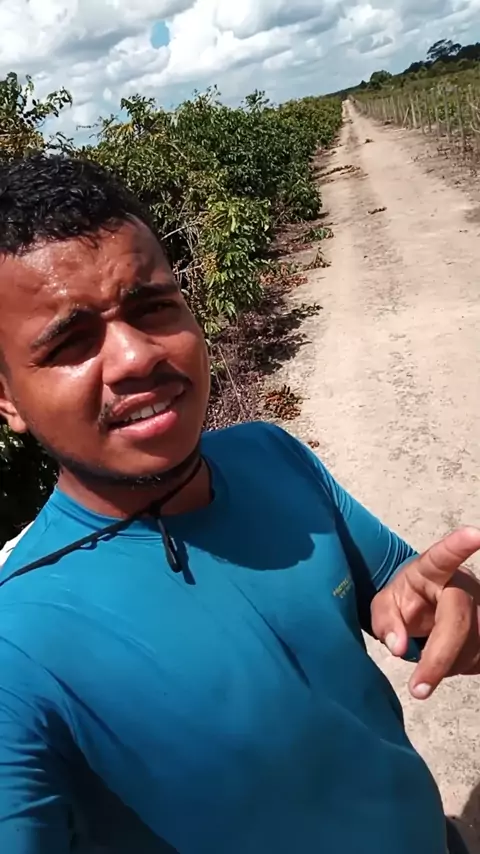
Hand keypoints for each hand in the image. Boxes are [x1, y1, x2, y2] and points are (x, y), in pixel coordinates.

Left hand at [371, 527, 479, 699]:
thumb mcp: (384, 606)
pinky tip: (451, 660)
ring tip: (430, 660)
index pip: (444, 556)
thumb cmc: (405, 600)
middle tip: (418, 689)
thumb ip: (385, 622)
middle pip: (459, 621)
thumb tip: (398, 647)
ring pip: (474, 644)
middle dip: (439, 658)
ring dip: (450, 665)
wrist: (425, 606)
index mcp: (431, 570)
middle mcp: (463, 584)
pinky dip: (464, 667)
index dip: (459, 545)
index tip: (475, 534)